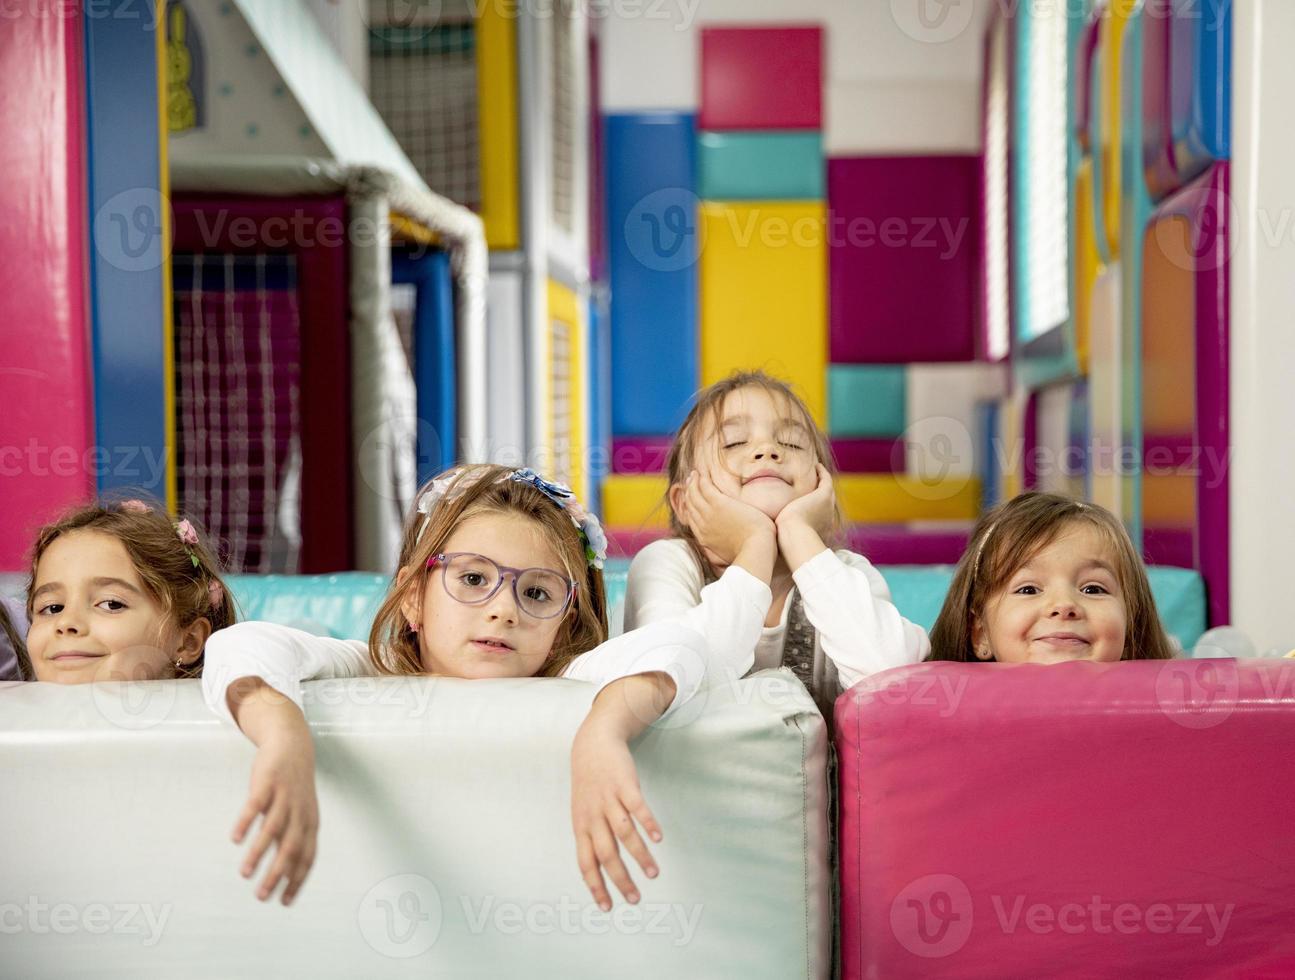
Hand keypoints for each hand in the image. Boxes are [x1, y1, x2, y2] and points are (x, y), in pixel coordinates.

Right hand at [227, 680, 318, 905]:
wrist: (293, 743)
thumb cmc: (294, 786)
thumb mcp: (300, 812)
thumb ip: (292, 838)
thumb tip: (283, 873)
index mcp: (310, 822)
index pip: (307, 857)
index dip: (296, 880)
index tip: (284, 902)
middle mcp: (300, 811)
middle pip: (291, 848)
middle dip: (277, 875)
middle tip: (261, 897)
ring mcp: (284, 796)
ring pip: (272, 829)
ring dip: (258, 853)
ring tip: (245, 874)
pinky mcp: (268, 782)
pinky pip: (256, 805)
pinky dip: (246, 822)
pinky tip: (235, 839)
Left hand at [571, 674, 672, 910]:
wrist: (592, 744)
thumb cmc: (589, 784)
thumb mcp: (583, 811)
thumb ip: (593, 837)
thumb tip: (602, 869)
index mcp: (581, 826)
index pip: (586, 863)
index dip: (596, 886)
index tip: (608, 907)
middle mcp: (593, 815)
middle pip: (606, 853)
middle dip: (621, 879)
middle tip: (635, 899)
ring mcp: (609, 799)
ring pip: (624, 833)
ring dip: (639, 856)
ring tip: (654, 874)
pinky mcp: (625, 784)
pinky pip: (636, 807)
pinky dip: (648, 823)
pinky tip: (659, 838)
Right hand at [676, 470, 775, 573]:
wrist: (756, 549)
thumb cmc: (750, 552)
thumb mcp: (730, 553)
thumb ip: (722, 547)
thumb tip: (723, 547)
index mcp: (704, 538)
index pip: (692, 519)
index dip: (689, 506)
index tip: (691, 498)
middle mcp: (702, 525)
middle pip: (690, 505)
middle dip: (688, 492)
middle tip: (690, 482)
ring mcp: (709, 514)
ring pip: (694, 495)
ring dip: (692, 483)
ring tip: (694, 475)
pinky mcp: (719, 504)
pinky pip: (704, 487)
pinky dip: (701, 479)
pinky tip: (701, 473)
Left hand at [775, 464, 836, 571]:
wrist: (795, 539)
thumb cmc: (786, 547)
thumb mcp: (780, 544)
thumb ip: (774, 544)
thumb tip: (762, 553)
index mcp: (816, 530)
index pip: (816, 518)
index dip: (812, 510)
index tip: (805, 505)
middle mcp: (825, 518)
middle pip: (825, 503)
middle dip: (820, 494)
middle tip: (815, 486)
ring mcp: (826, 506)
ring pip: (826, 490)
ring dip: (822, 481)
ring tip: (817, 473)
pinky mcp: (823, 495)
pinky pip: (825, 480)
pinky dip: (822, 473)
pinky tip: (816, 466)